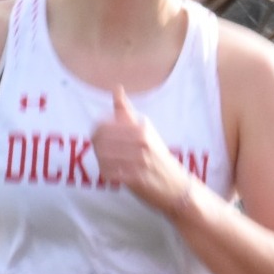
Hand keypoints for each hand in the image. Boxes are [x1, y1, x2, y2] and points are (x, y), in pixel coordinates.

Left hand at [92, 87, 192, 214]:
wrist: (177, 185)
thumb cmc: (157, 155)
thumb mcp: (145, 129)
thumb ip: (126, 112)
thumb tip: (116, 88)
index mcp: (142, 127)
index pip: (103, 125)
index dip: (96, 131)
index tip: (100, 137)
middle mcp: (141, 141)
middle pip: (101, 140)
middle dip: (96, 147)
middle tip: (102, 152)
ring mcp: (140, 160)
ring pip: (103, 157)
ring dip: (102, 161)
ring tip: (108, 162)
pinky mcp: (137, 179)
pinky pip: (110, 173)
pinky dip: (108, 173)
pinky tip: (113, 173)